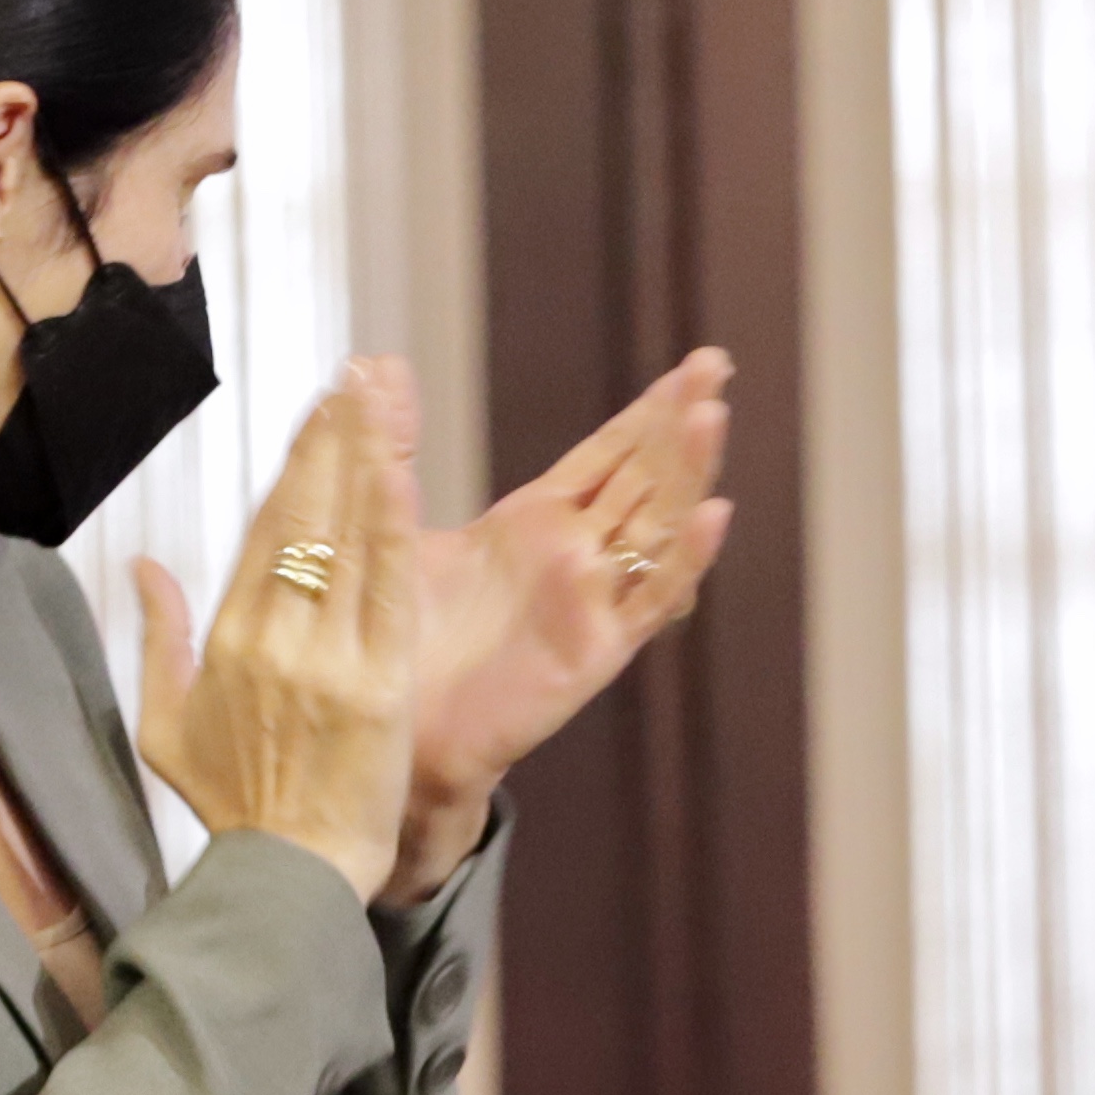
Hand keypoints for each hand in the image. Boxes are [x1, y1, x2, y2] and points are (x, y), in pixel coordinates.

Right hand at [134, 359, 424, 896]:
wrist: (284, 874)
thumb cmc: (231, 806)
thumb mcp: (164, 724)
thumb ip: (159, 638)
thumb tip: (143, 568)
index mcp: (227, 637)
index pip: (266, 529)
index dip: (296, 464)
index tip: (318, 411)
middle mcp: (271, 635)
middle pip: (304, 516)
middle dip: (330, 439)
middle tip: (356, 373)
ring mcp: (325, 658)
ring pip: (346, 540)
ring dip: (365, 461)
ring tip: (381, 395)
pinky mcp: (377, 685)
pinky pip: (386, 592)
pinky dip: (393, 531)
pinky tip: (401, 475)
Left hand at [391, 347, 735, 898]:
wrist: (383, 730)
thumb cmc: (390, 638)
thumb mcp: (391, 524)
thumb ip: (394, 447)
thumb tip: (379, 365)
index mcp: (536, 524)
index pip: (611, 453)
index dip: (651, 410)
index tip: (697, 364)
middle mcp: (575, 558)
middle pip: (647, 477)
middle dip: (682, 421)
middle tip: (715, 364)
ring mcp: (590, 603)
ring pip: (656, 527)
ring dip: (687, 473)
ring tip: (711, 417)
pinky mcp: (592, 651)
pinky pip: (647, 603)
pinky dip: (681, 561)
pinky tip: (708, 516)